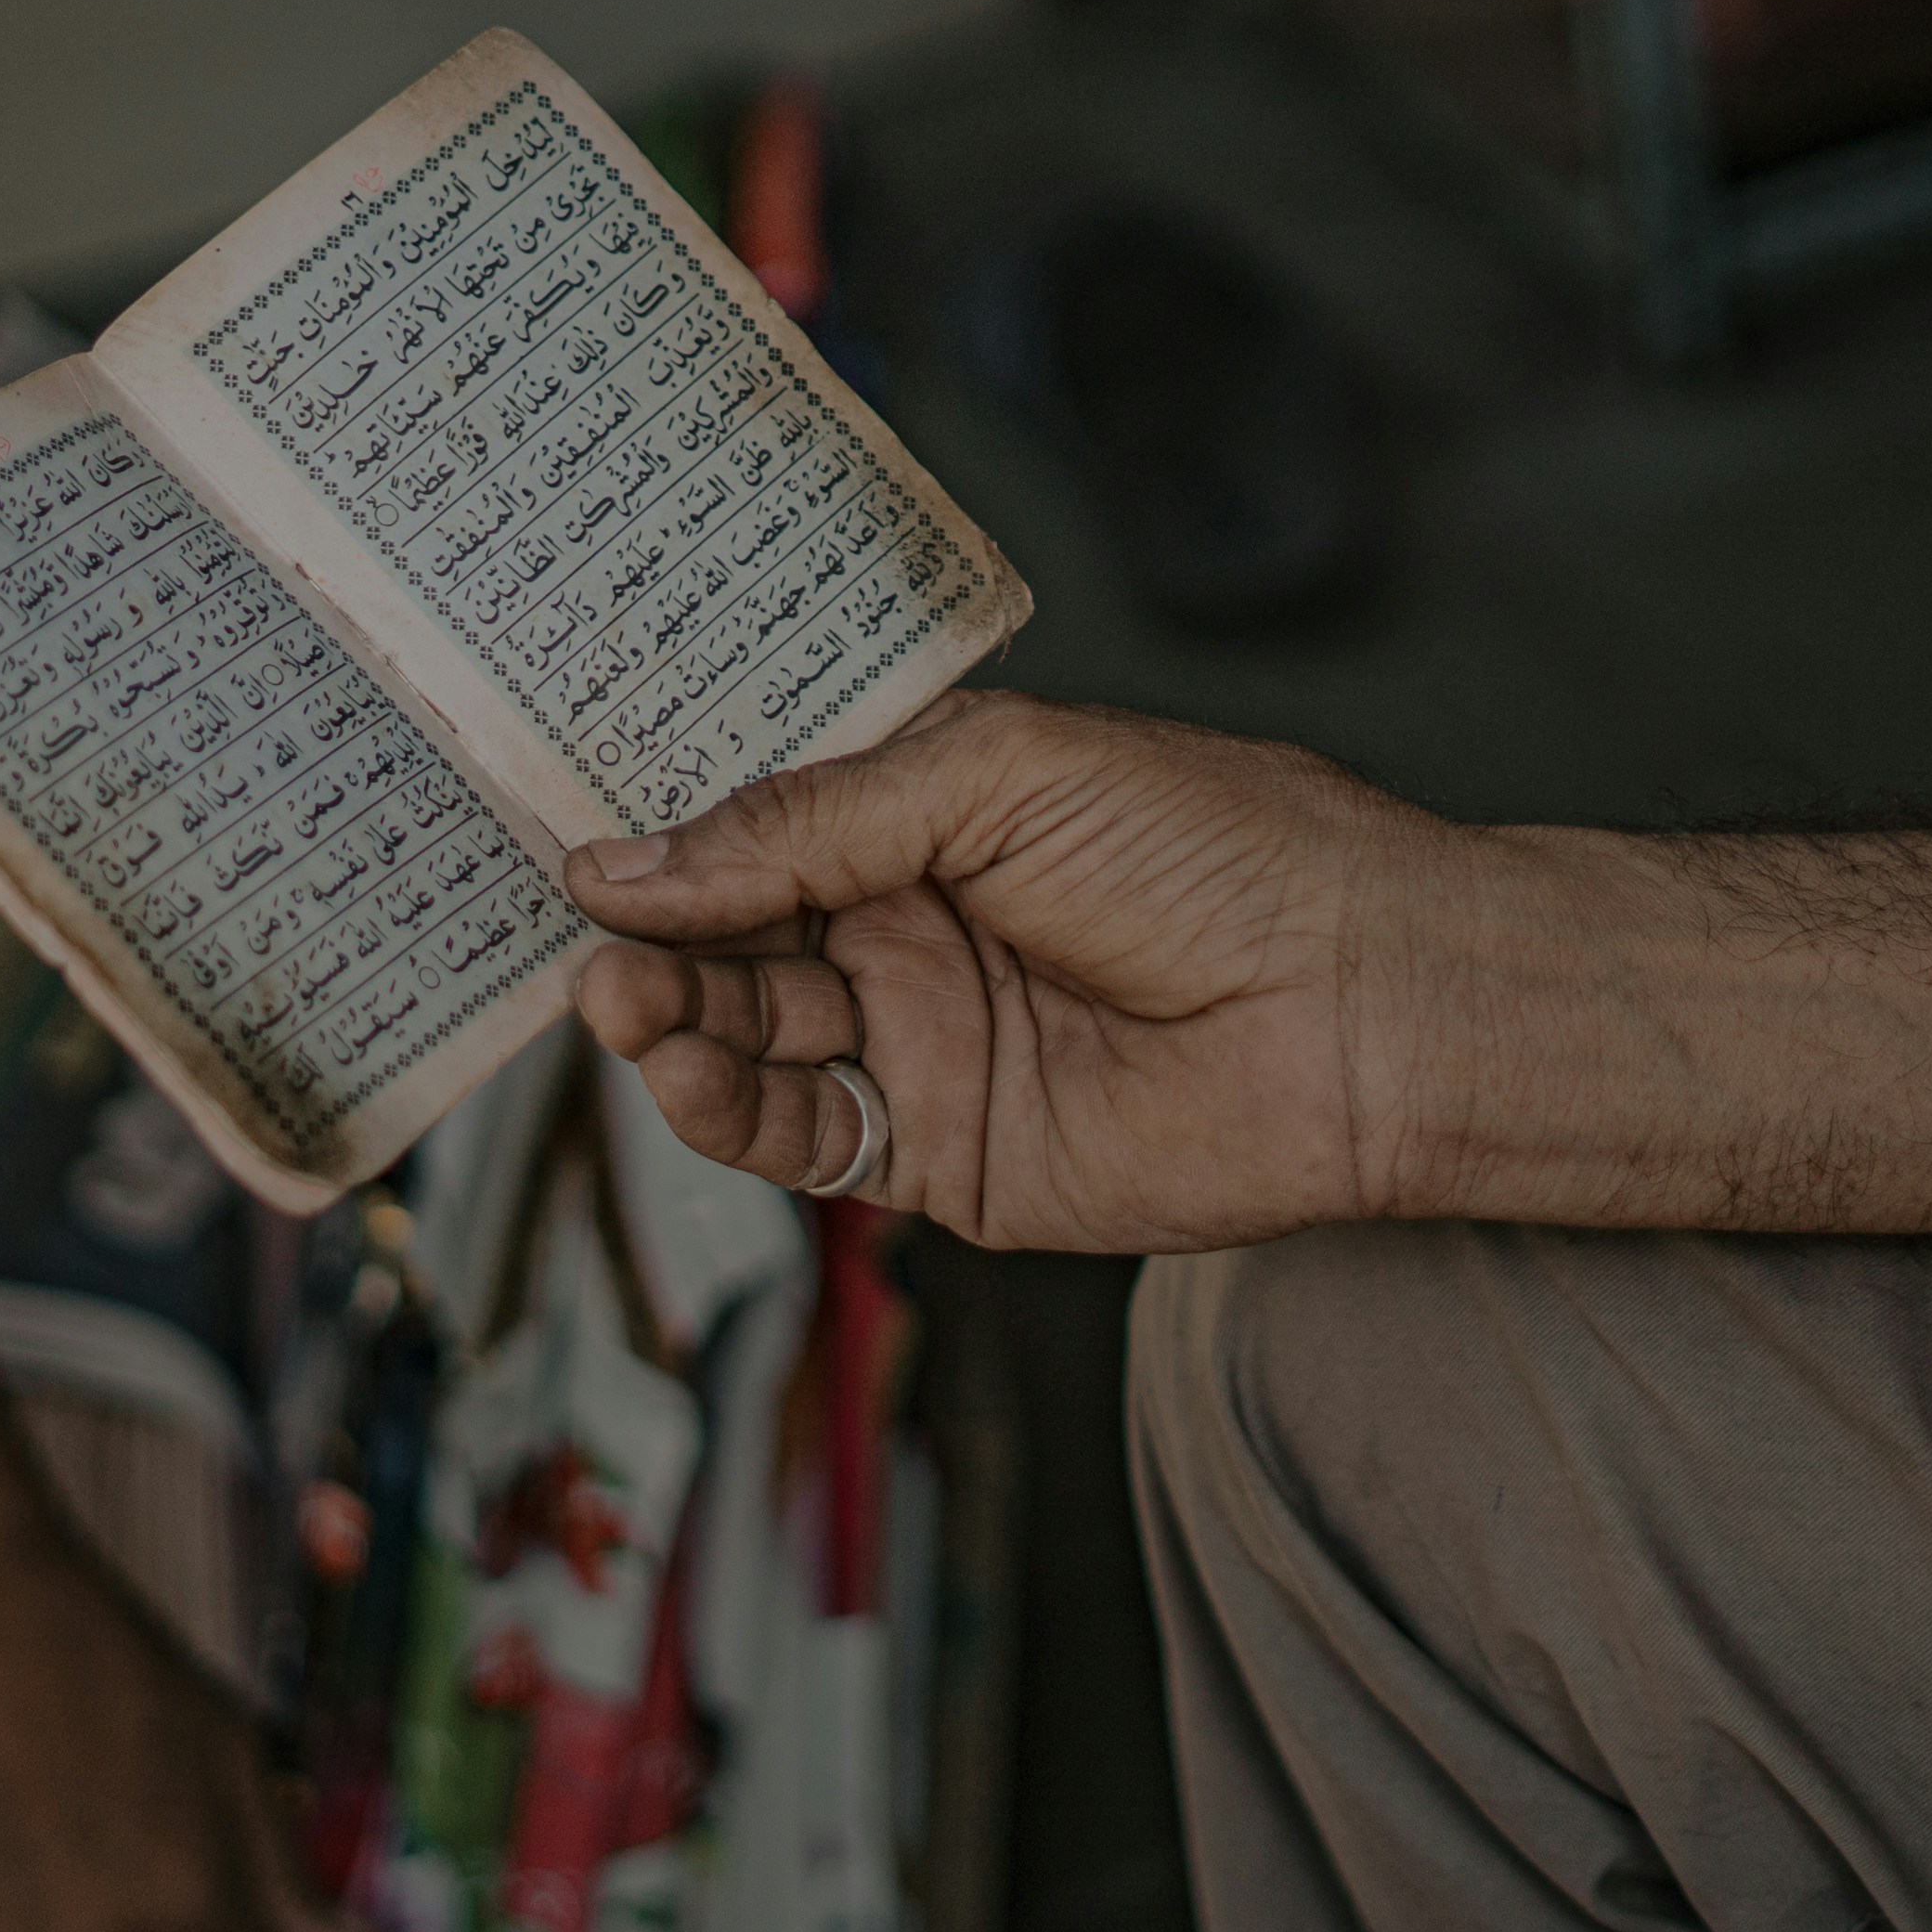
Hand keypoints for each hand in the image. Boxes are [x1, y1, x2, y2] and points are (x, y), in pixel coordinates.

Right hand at [563, 692, 1461, 1250]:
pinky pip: (804, 1138)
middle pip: (731, 935)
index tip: (572, 835)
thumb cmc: (1224, 850)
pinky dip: (730, 1110)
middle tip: (594, 938)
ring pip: (749, 1037)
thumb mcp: (996, 778)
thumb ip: (809, 823)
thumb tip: (632, 861)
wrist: (1359, 1003)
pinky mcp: (945, 1153)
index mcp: (928, 808)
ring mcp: (925, 1039)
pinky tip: (688, 1071)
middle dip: (653, 937)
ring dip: (671, 1022)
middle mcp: (913, 922)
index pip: (756, 818)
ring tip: (623, 1001)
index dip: (665, 832)